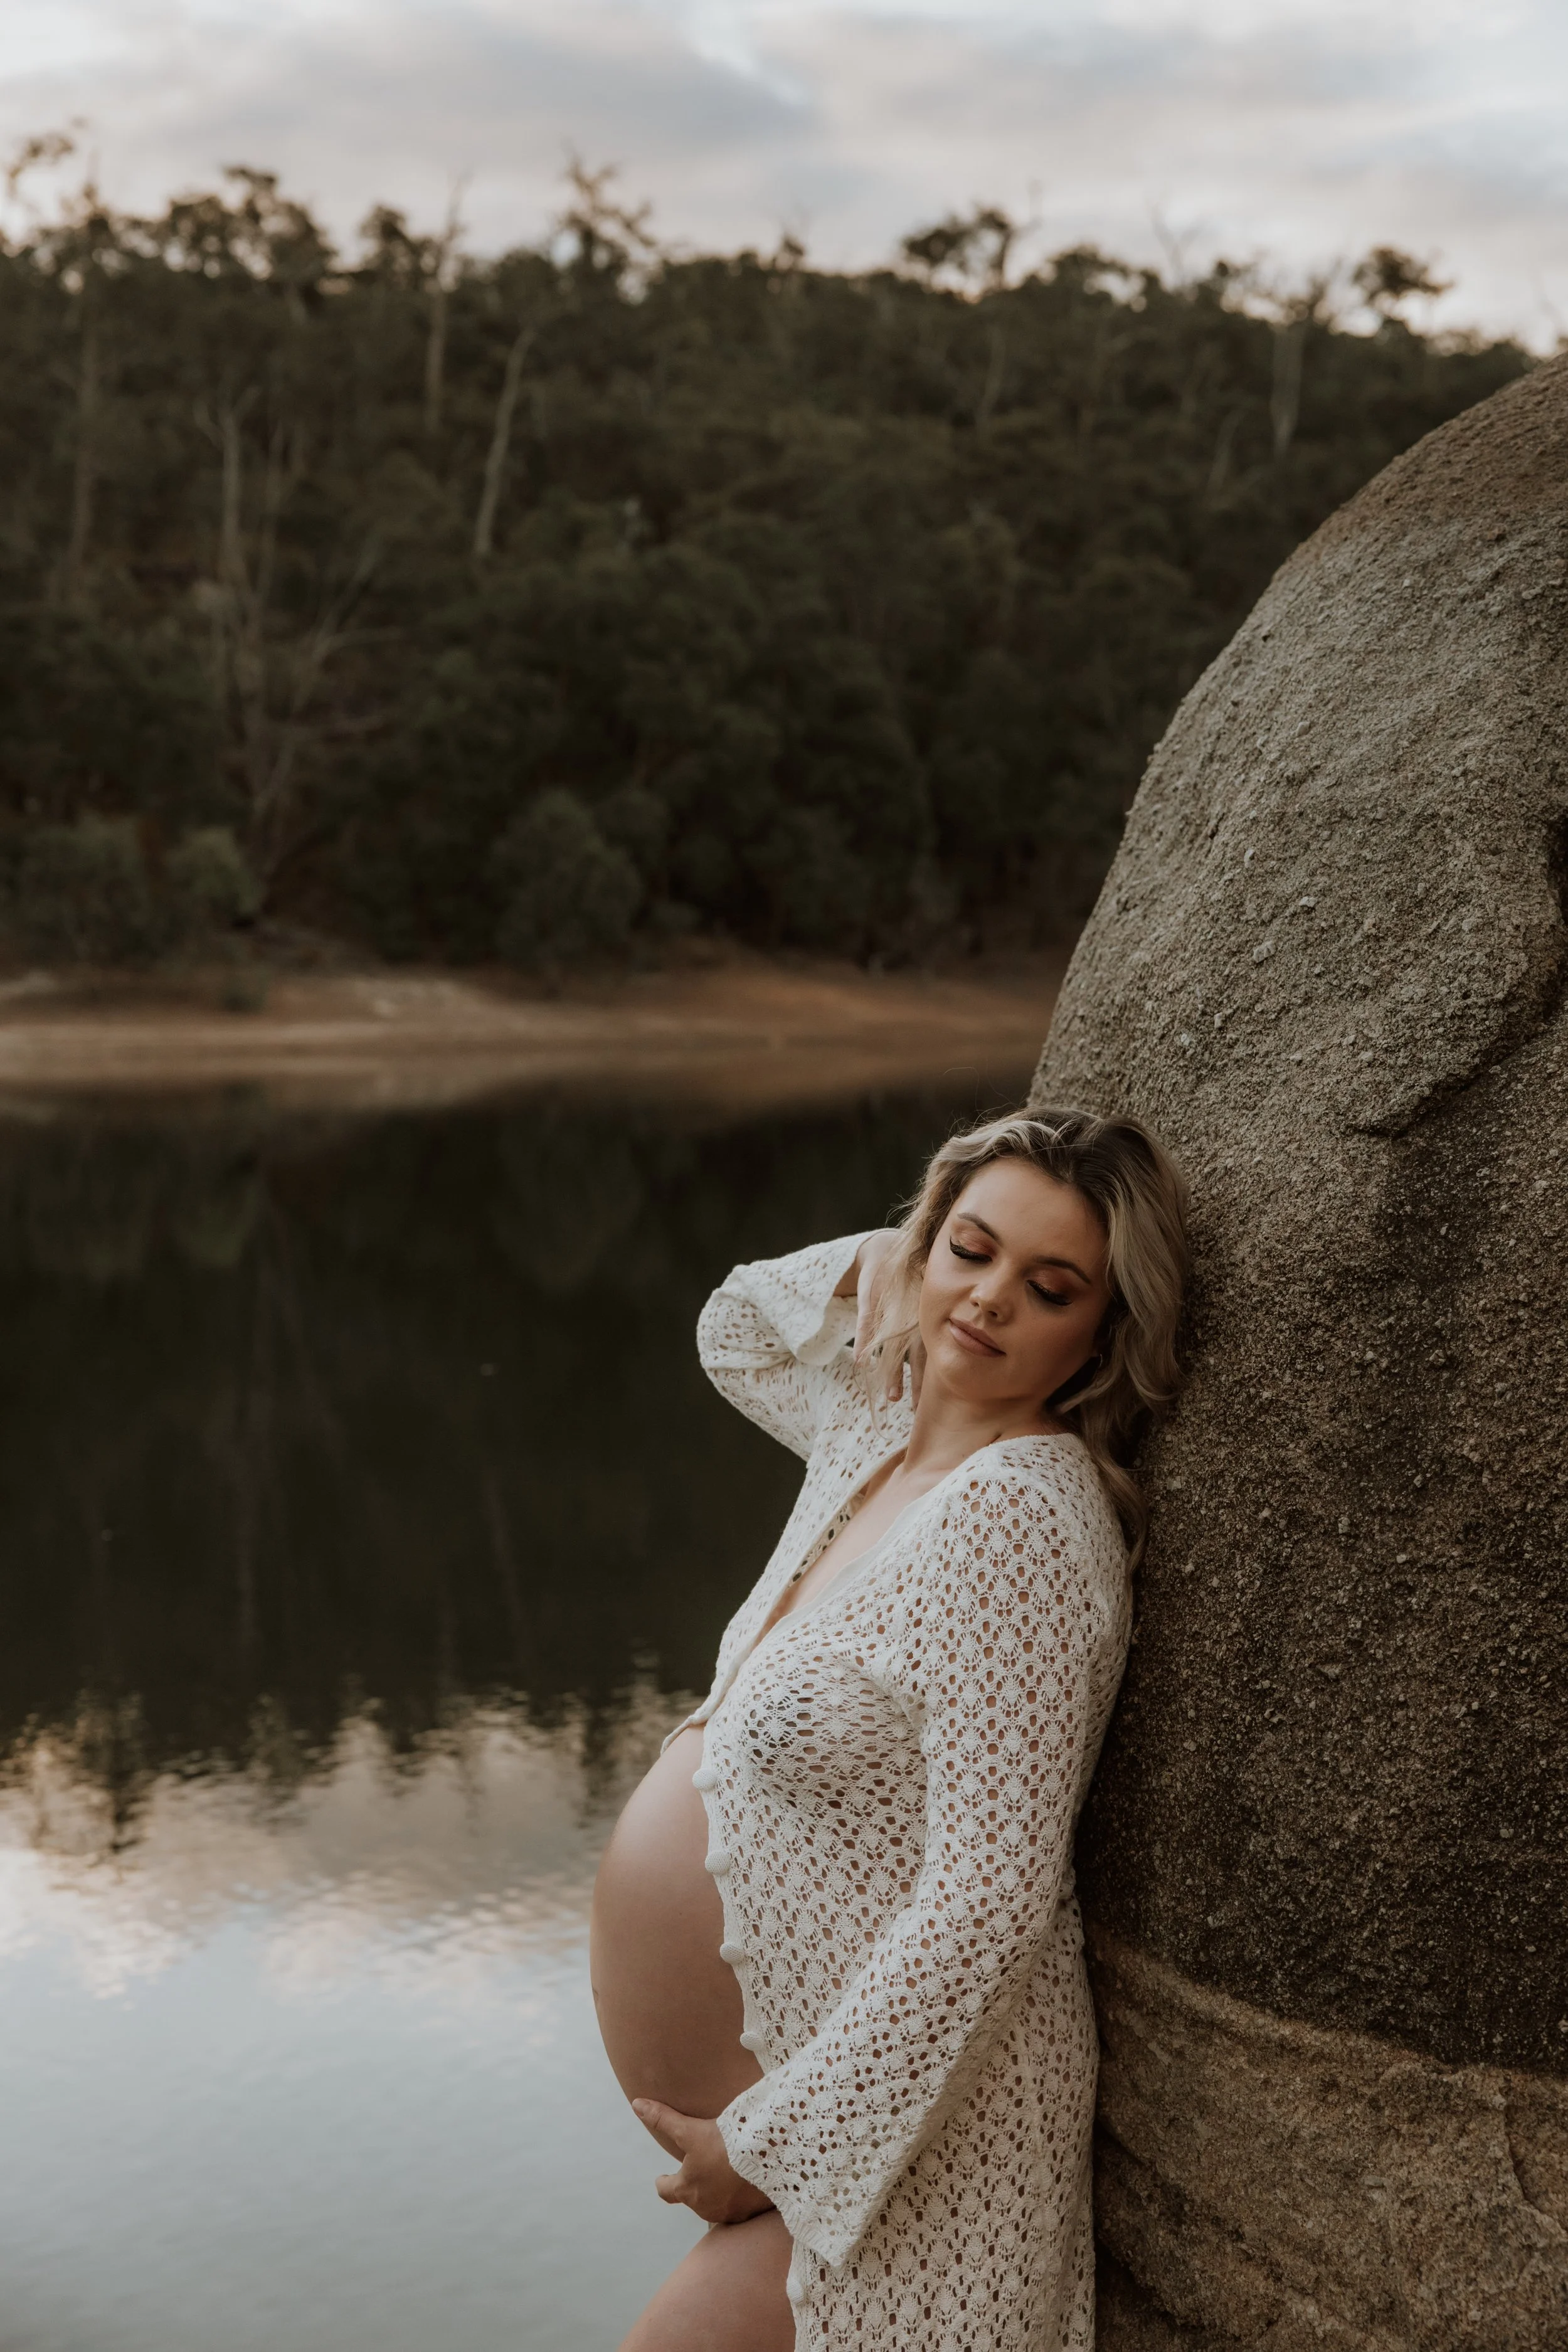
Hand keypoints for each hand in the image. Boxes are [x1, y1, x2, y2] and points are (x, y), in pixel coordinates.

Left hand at [632, 2099, 773, 2226]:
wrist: (768, 2161)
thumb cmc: (725, 2146)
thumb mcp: (690, 2130)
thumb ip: (663, 2119)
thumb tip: (636, 2104)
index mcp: (686, 2189)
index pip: (666, 2191)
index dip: (663, 2182)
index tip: (662, 2177)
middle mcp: (704, 2207)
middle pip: (691, 2197)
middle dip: (693, 2184)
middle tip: (700, 2166)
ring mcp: (727, 2213)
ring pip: (714, 2204)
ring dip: (715, 2192)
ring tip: (724, 2173)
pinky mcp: (749, 2214)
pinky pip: (738, 2207)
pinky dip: (737, 2197)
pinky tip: (745, 2181)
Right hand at [842, 1229, 923, 1404]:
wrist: (883, 1250)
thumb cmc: (903, 1287)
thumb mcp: (913, 1309)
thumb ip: (921, 1338)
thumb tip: (939, 1366)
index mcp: (926, 1321)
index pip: (933, 1355)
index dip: (933, 1380)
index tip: (932, 1406)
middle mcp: (914, 1317)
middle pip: (919, 1356)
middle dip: (920, 1384)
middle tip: (920, 1412)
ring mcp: (892, 1310)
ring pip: (895, 1345)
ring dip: (894, 1372)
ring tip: (893, 1398)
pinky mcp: (871, 1299)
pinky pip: (867, 1323)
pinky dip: (866, 1342)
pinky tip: (862, 1363)